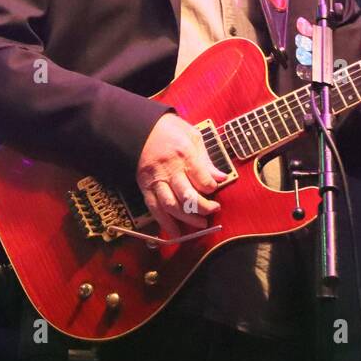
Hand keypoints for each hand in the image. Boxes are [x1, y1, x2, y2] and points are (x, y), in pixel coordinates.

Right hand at [137, 113, 230, 238]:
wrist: (140, 127)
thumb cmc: (169, 130)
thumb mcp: (192, 136)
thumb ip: (206, 160)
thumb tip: (221, 177)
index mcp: (184, 154)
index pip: (202, 179)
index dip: (211, 187)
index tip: (215, 188)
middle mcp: (169, 169)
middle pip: (188, 196)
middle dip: (203, 208)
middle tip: (213, 211)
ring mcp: (156, 180)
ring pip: (171, 205)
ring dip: (187, 219)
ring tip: (200, 224)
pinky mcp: (145, 187)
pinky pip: (155, 208)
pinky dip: (165, 223)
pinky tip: (175, 232)